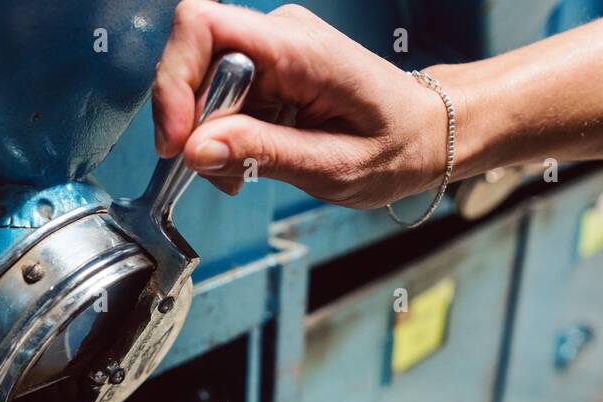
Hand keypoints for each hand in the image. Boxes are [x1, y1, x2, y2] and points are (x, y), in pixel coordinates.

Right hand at [151, 0, 448, 206]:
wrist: (428, 134)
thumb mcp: (334, 166)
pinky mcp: (268, 72)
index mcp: (300, 48)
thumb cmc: (397, 146)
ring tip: (243, 175)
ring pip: (201, 87)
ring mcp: (272, 52)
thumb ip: (263, 153)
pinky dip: (223, 139)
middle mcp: (280, 37)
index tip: (178, 142)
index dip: (174, 80)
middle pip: (194, 61)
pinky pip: (220, 100)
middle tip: (217, 172)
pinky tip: (249, 163)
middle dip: (191, 124)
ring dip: (208, 139)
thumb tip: (197, 149)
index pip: (203, 26)